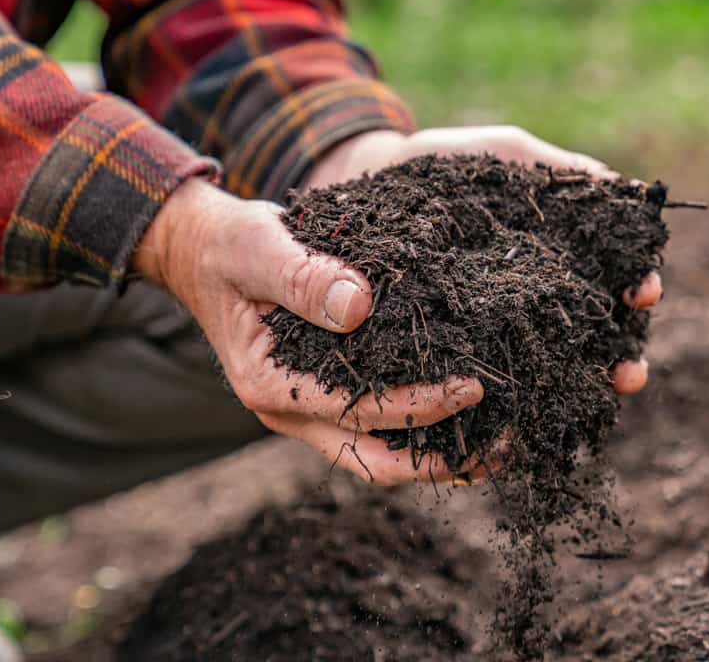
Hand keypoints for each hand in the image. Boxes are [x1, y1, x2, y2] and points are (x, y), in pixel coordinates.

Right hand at [133, 177, 484, 484]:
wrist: (205, 252)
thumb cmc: (231, 246)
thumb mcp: (260, 247)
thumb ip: (304, 276)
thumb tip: (360, 305)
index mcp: (270, 384)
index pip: (356, 410)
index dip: (417, 405)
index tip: (472, 387)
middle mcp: (288, 410)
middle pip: (373, 461)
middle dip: (440, 461)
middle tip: (503, 444)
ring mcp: (306, 409)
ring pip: (378, 456)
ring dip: (437, 456)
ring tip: (500, 447)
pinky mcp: (324, 395)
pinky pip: (377, 428)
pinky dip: (422, 430)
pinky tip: (469, 419)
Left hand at [305, 125, 662, 394]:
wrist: (367, 185)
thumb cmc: (441, 165)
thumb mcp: (501, 155)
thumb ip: (556, 169)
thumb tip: (620, 188)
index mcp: (559, 256)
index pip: (615, 278)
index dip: (637, 286)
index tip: (646, 291)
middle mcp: (540, 303)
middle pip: (596, 339)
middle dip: (622, 358)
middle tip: (631, 372)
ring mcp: (501, 334)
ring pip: (553, 374)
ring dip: (581, 392)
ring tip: (596, 400)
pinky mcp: (457, 357)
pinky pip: (493, 393)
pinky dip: (516, 413)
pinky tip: (528, 429)